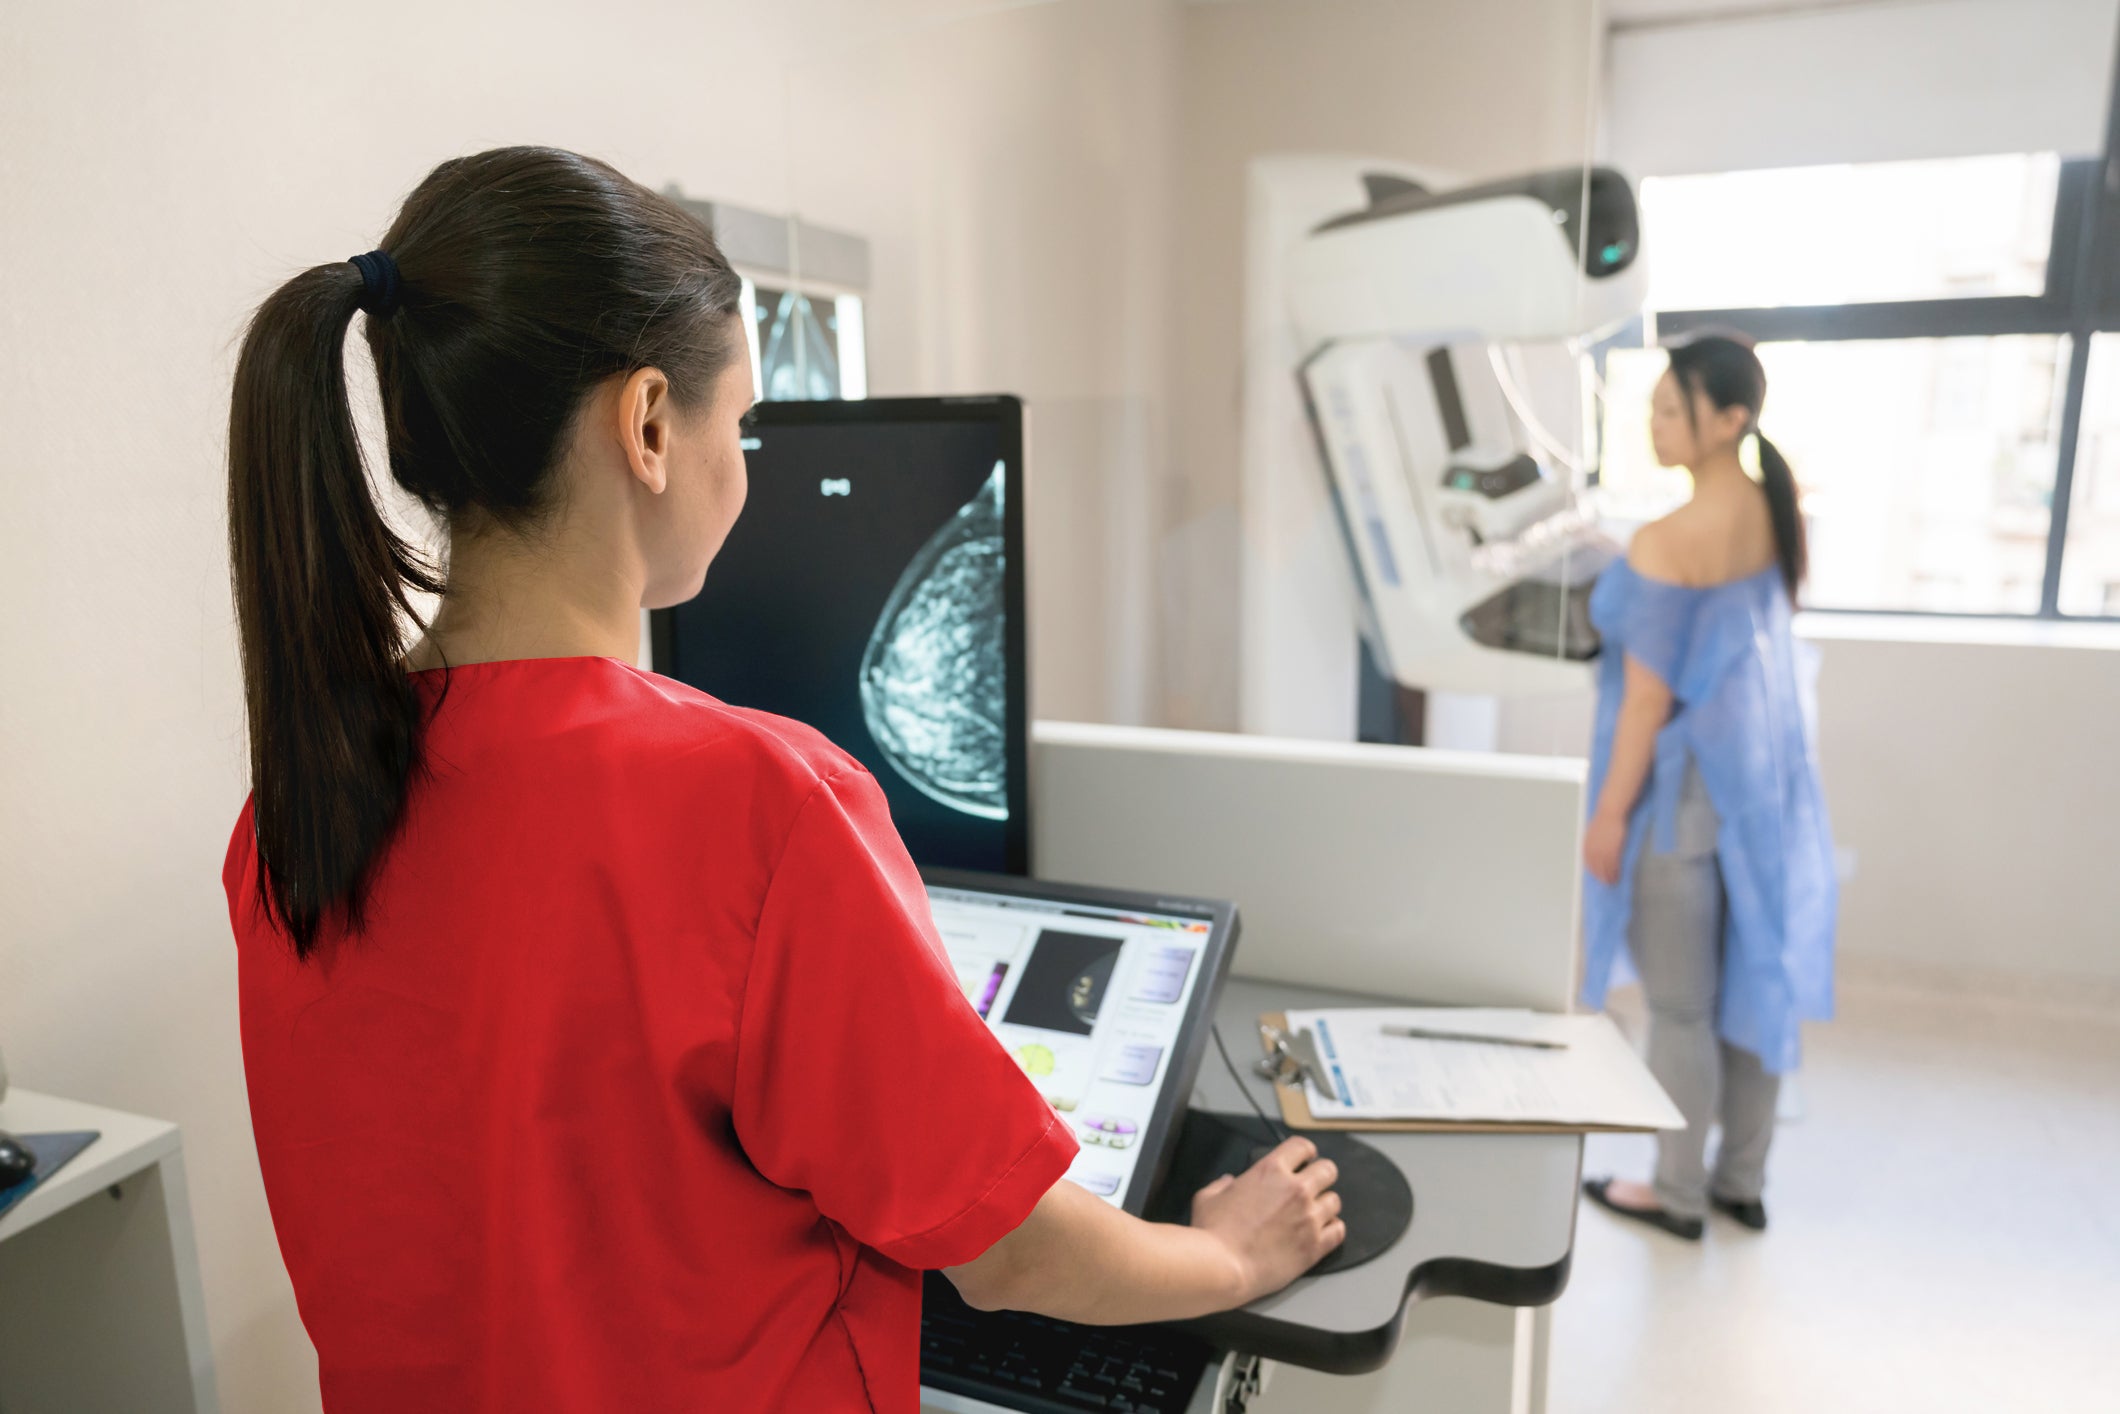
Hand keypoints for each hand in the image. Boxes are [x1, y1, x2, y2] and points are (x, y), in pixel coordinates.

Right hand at [1190, 1136, 1344, 1302]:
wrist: (1223, 1267)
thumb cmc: (1213, 1234)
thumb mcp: (1207, 1197)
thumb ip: (1221, 1184)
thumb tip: (1228, 1183)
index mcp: (1270, 1171)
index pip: (1302, 1146)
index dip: (1306, 1152)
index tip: (1306, 1159)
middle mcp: (1296, 1190)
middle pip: (1328, 1170)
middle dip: (1321, 1175)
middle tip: (1313, 1185)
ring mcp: (1309, 1217)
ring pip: (1335, 1201)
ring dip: (1325, 1205)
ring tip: (1314, 1213)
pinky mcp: (1315, 1245)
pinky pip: (1339, 1231)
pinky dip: (1332, 1230)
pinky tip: (1322, 1232)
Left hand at [1583, 810, 1626, 885]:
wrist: (1610, 812)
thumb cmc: (1603, 821)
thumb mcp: (1592, 832)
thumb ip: (1592, 843)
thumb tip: (1592, 852)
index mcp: (1586, 844)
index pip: (1587, 862)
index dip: (1592, 871)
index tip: (1596, 876)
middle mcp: (1592, 848)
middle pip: (1595, 867)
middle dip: (1600, 876)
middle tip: (1605, 884)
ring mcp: (1602, 849)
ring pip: (1605, 867)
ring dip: (1608, 876)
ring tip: (1612, 882)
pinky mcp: (1612, 848)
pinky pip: (1613, 863)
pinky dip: (1615, 871)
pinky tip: (1617, 875)